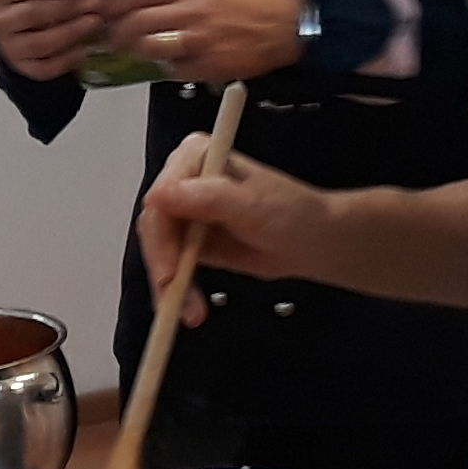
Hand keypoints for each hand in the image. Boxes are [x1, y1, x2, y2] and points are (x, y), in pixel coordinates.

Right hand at [0, 0, 106, 81]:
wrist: (22, 35)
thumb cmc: (35, 4)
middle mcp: (1, 22)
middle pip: (34, 13)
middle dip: (69, 7)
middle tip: (96, 1)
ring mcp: (11, 48)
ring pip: (41, 43)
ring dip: (71, 31)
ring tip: (94, 21)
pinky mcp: (23, 68)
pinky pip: (46, 67)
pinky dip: (67, 59)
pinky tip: (85, 49)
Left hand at [103, 0, 305, 87]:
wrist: (285, 25)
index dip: (115, 4)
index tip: (104, 8)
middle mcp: (190, 11)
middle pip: (136, 23)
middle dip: (116, 31)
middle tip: (111, 35)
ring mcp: (197, 41)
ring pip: (149, 48)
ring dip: (137, 50)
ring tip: (134, 49)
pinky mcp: (206, 66)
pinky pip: (172, 70)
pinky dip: (166, 67)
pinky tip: (168, 62)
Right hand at [137, 135, 329, 291]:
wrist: (312, 241)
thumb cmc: (293, 214)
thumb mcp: (251, 204)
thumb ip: (208, 198)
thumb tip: (163, 195)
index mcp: (196, 157)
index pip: (161, 198)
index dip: (161, 237)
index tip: (169, 271)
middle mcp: (185, 180)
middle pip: (155, 226)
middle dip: (164, 266)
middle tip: (175, 297)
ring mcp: (186, 211)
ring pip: (159, 251)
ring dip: (170, 285)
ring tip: (190, 312)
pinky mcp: (189, 239)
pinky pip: (171, 266)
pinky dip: (176, 290)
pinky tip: (189, 308)